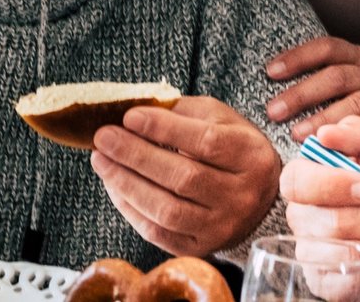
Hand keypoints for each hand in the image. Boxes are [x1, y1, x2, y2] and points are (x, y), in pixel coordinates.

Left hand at [91, 96, 280, 254]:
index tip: (130, 116)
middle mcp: (241, 196)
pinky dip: (130, 209)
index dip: (165, 129)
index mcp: (250, 156)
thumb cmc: (231, 148)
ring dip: (126, 184)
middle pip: (184, 178)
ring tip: (101, 161)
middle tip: (104, 137)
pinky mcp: (201, 247)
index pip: (206, 142)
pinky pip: (159, 234)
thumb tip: (135, 111)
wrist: (258, 195)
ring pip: (168, 210)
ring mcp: (221, 226)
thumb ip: (182, 112)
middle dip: (136, 155)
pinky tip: (114, 186)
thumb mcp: (218, 119)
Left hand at [267, 37, 359, 151]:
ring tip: (297, 135)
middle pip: (337, 78)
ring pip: (357, 106)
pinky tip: (336, 156)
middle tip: (273, 111)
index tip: (270, 72)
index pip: (327, 48)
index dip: (298, 57)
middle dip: (303, 94)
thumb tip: (276, 95)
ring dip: (324, 121)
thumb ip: (324, 79)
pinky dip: (357, 145)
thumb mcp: (357, 75)